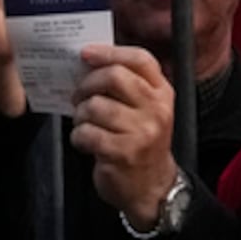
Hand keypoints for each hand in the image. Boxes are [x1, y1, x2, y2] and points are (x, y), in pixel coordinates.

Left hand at [68, 45, 179, 228]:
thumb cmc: (140, 143)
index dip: (109, 52)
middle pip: (114, 76)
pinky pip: (87, 132)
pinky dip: (78, 136)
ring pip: (95, 106)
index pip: (140, 59)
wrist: (151, 188)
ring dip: (80, 114)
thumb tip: (89, 62)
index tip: (86, 53)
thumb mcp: (146, 110)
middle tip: (78, 95)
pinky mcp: (122, 153)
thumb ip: (127, 86)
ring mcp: (141, 132)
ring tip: (84, 123)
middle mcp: (156, 109)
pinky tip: (85, 141)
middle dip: (87, 84)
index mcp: (162, 93)